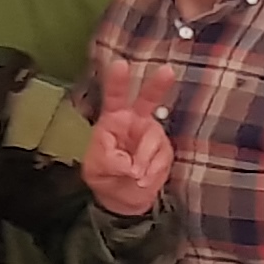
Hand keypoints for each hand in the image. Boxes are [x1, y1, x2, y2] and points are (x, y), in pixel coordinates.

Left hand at [84, 63, 174, 216]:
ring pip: (153, 140)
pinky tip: (143, 179)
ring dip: (143, 161)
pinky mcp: (165, 150)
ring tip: (133, 176)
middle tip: (168, 71)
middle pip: (148, 98)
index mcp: (113, 119)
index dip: (117, 81)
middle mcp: (135, 121)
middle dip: (158, 85)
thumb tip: (129, 163)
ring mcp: (152, 134)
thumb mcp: (96, 169)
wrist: (125, 199)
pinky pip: (162, 158)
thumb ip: (108, 161)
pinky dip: (152, 172)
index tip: (120, 65)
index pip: (114, 96)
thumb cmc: (105, 177)